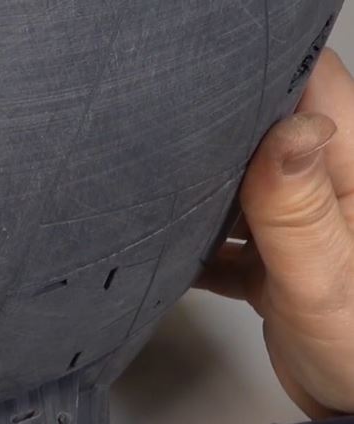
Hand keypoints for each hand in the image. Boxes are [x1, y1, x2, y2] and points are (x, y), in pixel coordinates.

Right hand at [197, 51, 353, 418]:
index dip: (262, 78)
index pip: (313, 88)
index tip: (201, 88)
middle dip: (215, 137)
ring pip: (239, 183)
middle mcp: (331, 188)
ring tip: (156, 203)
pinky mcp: (278, 263)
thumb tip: (289, 129)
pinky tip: (168, 256)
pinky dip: (196, 248)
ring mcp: (303, 225)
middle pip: (265, 131)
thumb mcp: (327, 281)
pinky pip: (227, 239)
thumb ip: (299, 208)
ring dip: (199, 195)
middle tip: (161, 149)